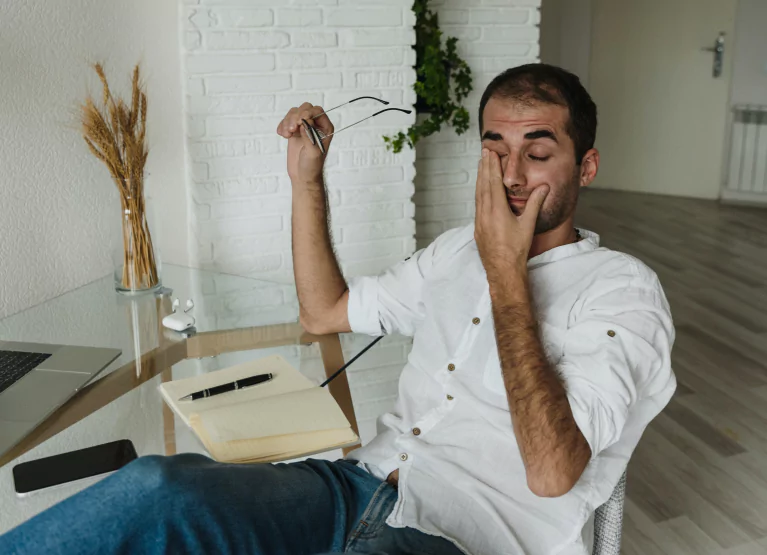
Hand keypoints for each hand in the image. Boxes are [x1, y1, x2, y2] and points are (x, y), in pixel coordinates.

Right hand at [276, 103, 333, 184]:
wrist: (302, 175)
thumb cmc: (312, 166)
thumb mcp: (313, 152)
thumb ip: (309, 135)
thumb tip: (305, 121)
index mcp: (325, 128)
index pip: (317, 111)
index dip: (308, 113)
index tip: (300, 121)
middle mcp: (315, 125)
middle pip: (305, 108)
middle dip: (296, 116)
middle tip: (292, 129)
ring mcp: (304, 126)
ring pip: (294, 113)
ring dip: (287, 122)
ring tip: (287, 135)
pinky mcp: (294, 130)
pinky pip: (286, 120)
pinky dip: (282, 126)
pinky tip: (283, 135)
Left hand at [474, 148, 548, 278]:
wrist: (502, 270)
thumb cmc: (516, 250)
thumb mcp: (528, 225)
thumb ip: (535, 204)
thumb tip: (543, 187)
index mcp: (497, 211)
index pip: (493, 183)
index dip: (492, 166)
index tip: (490, 153)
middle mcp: (485, 214)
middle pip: (483, 185)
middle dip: (484, 168)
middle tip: (484, 153)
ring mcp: (479, 221)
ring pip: (478, 195)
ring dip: (480, 179)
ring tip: (481, 166)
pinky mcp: (478, 227)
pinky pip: (477, 205)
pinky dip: (479, 192)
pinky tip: (480, 189)